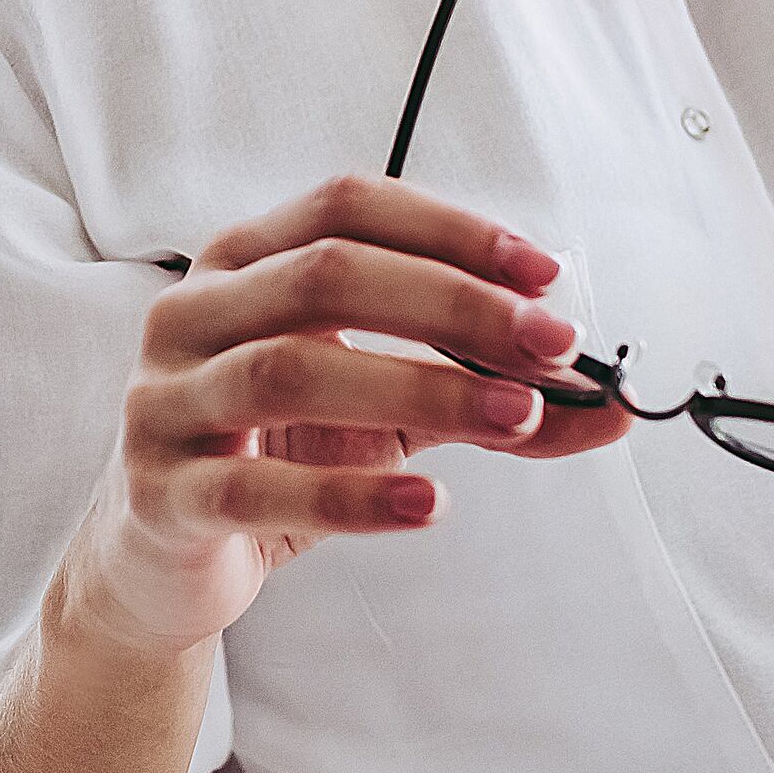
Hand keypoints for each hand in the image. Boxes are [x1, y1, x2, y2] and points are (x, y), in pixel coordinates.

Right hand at [52, 174, 631, 669]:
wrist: (161, 563)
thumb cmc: (279, 458)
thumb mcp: (389, 415)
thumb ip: (488, 397)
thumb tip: (612, 406)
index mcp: (241, 264)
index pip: (347, 208)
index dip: (451, 230)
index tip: (545, 274)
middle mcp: (191, 315)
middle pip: (327, 275)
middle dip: (455, 304)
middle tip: (551, 345)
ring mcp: (166, 403)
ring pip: (291, 371)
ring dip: (419, 386)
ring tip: (513, 415)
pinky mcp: (162, 495)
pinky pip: (260, 489)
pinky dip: (353, 495)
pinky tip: (429, 503)